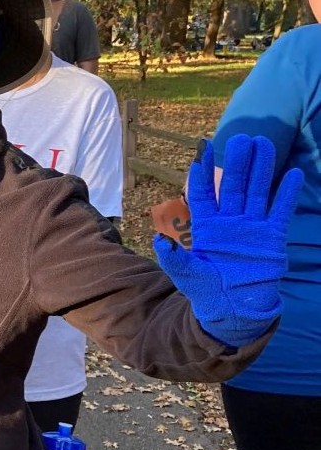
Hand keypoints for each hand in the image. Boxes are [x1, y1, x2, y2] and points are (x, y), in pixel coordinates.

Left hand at [153, 134, 303, 346]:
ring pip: (256, 191)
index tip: (203, 151)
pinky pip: (280, 210)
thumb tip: (156, 239)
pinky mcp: (271, 237)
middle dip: (236, 163)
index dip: (202, 174)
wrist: (233, 311)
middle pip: (233, 186)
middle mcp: (229, 222)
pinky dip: (286, 193)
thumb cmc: (207, 293)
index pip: (202, 195)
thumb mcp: (187, 276)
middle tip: (241, 138)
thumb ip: (173, 258)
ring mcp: (252, 227)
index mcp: (206, 228)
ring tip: (264, 143)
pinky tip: (292, 174)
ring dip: (261, 168)